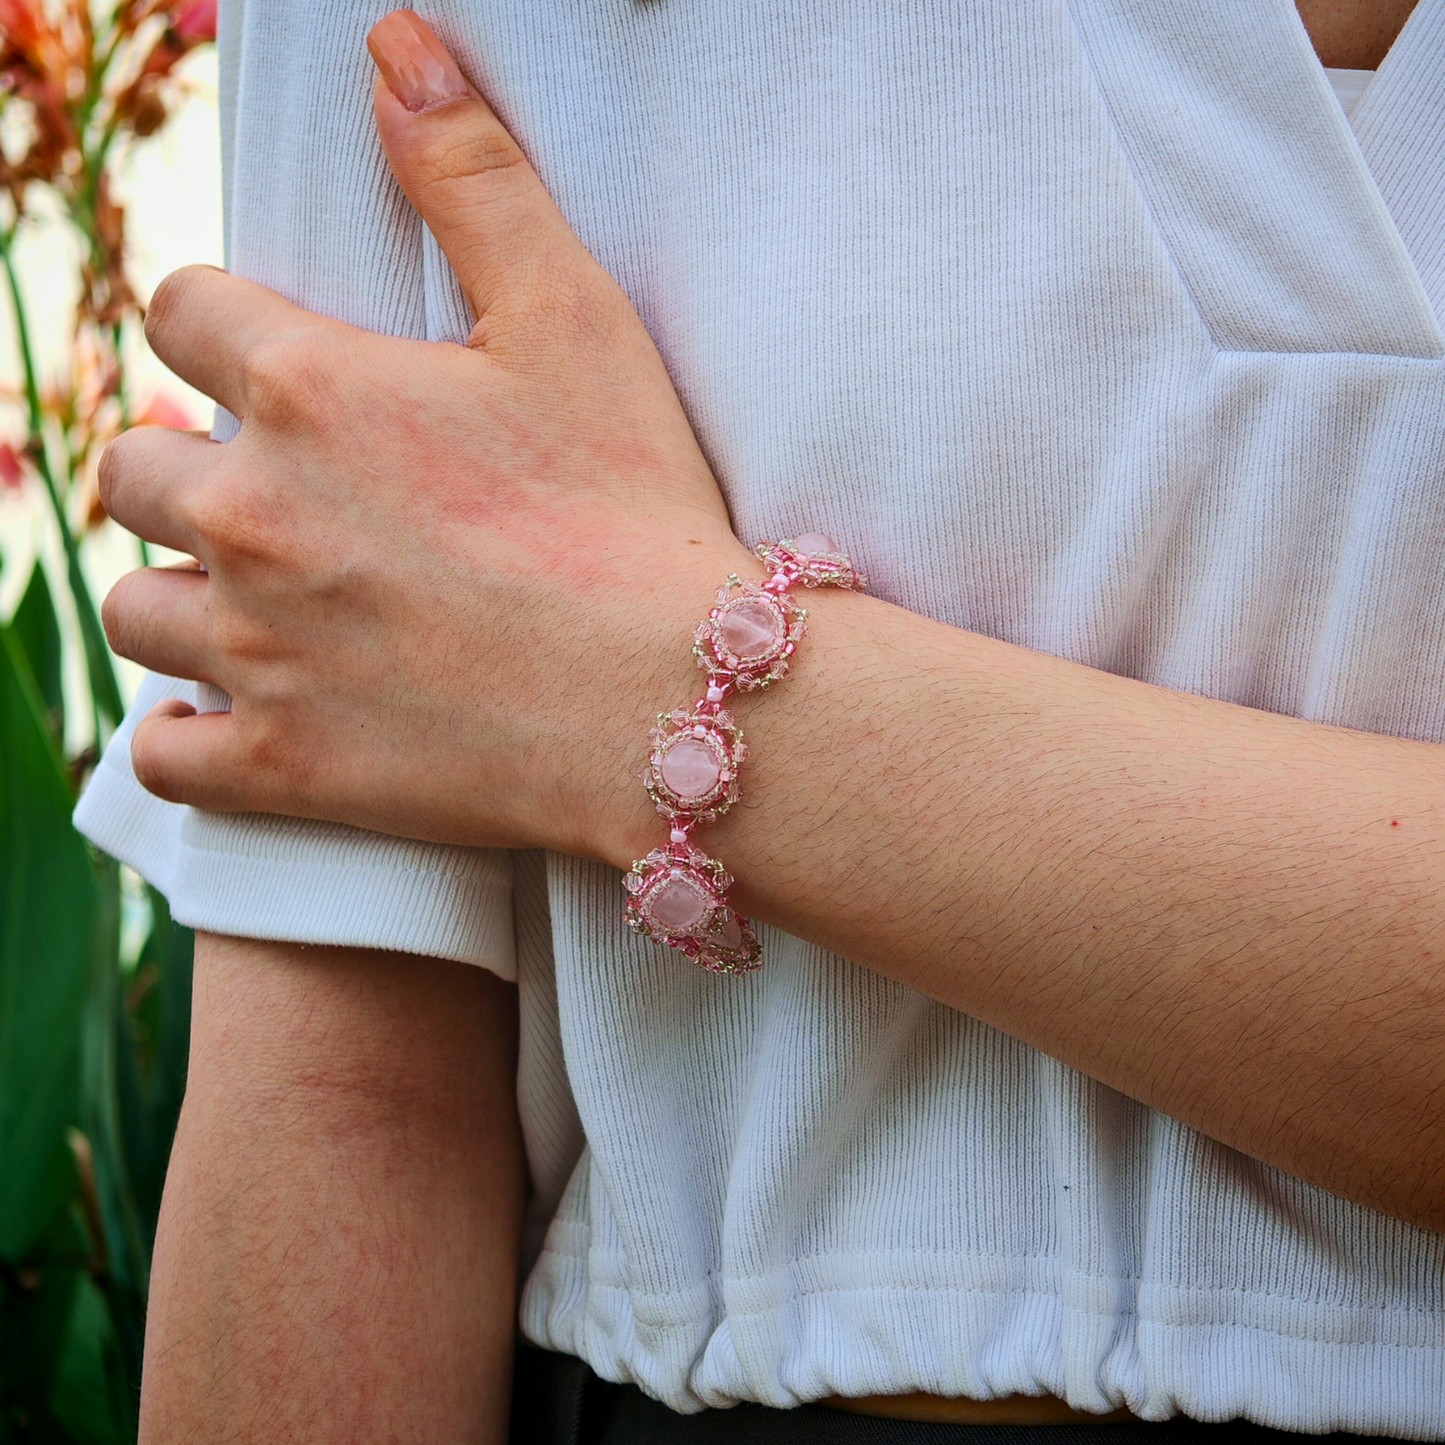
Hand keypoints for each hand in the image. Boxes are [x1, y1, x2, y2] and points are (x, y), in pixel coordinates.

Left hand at [100, 9, 751, 854]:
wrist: (678, 704)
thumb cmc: (636, 511)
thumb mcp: (576, 318)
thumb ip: (474, 176)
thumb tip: (397, 48)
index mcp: (307, 390)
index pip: (182, 315)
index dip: (226, 331)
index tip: (278, 368)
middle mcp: (250, 514)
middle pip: (135, 466)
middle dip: (195, 468)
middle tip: (287, 497)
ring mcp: (256, 650)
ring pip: (133, 605)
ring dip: (183, 593)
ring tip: (264, 602)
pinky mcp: (281, 767)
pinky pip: (164, 751)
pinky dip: (191, 731)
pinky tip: (244, 711)